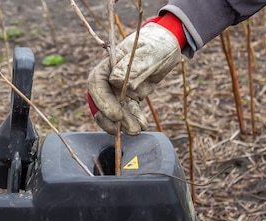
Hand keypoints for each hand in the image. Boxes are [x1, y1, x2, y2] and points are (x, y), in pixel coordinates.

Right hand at [87, 18, 182, 134]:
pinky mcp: (130, 95)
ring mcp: (119, 88)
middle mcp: (110, 78)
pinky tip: (143, 123)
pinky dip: (134, 118)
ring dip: (123, 122)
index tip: (116, 115)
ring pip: (114, 109)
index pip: (97, 84)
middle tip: (129, 128)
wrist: (168, 44)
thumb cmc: (157, 44)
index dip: (103, 102)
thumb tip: (115, 81)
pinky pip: (128, 110)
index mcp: (108, 64)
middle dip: (113, 118)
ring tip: (137, 130)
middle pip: (102, 101)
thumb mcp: (148, 53)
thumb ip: (133, 67)